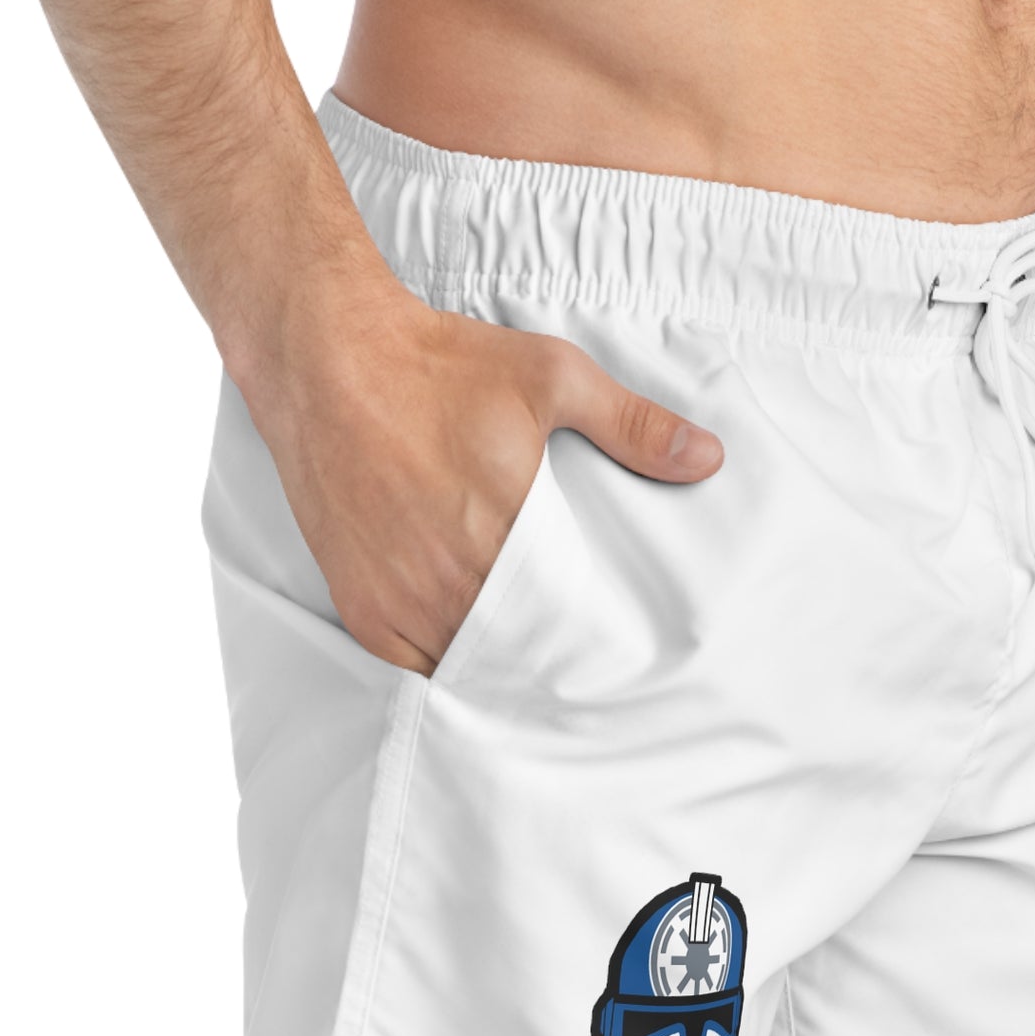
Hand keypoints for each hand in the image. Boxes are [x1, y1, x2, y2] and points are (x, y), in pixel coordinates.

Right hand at [235, 261, 722, 673]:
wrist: (326, 359)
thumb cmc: (439, 365)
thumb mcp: (551, 377)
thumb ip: (632, 425)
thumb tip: (708, 457)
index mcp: (507, 531)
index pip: (569, 624)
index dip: (593, 645)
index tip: (617, 655)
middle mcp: (451, 577)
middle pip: (520, 652)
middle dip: (551, 661)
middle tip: (585, 676)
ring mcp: (400, 597)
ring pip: (467, 665)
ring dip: (498, 667)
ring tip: (533, 671)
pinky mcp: (361, 604)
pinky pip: (411, 667)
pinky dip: (442, 666)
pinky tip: (471, 659)